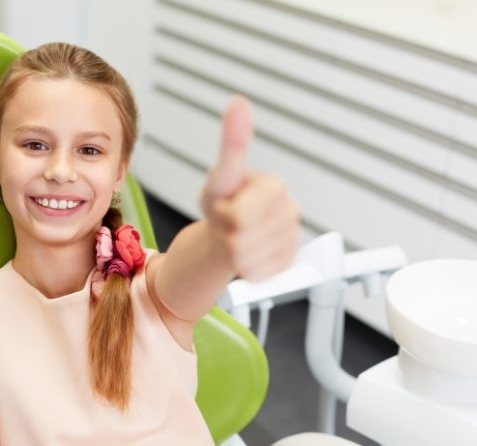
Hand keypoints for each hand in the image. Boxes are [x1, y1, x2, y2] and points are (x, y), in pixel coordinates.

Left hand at [201, 96, 299, 281]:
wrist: (226, 234)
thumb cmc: (223, 203)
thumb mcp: (221, 175)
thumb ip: (232, 142)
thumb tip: (238, 102)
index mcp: (276, 188)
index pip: (242, 216)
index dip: (224, 215)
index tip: (226, 205)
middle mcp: (290, 213)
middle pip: (243, 240)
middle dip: (226, 234)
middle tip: (228, 222)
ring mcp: (291, 240)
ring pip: (248, 260)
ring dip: (233, 252)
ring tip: (236, 237)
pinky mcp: (288, 264)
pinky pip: (257, 274)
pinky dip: (244, 268)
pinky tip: (247, 253)